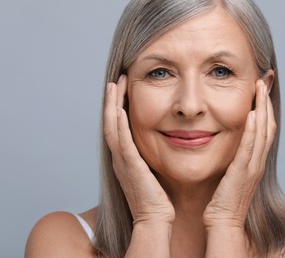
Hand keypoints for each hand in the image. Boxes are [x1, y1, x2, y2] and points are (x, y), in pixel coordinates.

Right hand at [103, 75, 174, 225]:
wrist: (155, 218)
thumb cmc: (157, 197)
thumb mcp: (151, 170)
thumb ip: (150, 155)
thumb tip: (162, 139)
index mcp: (125, 157)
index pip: (118, 126)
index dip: (117, 105)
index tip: (124, 88)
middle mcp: (120, 157)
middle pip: (110, 122)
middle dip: (112, 99)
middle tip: (117, 79)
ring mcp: (123, 161)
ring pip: (112, 127)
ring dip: (112, 105)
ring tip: (115, 84)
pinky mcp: (130, 167)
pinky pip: (122, 142)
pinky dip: (119, 124)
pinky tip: (119, 108)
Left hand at [203, 79, 276, 228]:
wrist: (223, 221)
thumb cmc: (223, 198)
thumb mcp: (231, 172)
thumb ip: (234, 155)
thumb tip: (228, 138)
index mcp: (255, 159)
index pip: (264, 128)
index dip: (265, 106)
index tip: (261, 87)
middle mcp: (258, 160)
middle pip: (268, 125)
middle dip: (267, 100)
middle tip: (266, 79)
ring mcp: (252, 166)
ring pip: (263, 132)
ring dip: (263, 108)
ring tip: (260, 87)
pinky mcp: (242, 172)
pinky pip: (249, 148)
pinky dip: (252, 130)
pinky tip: (252, 114)